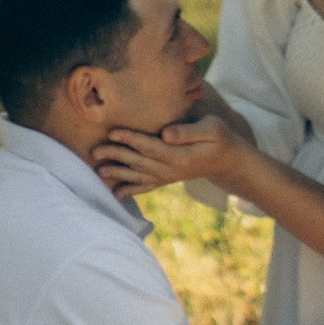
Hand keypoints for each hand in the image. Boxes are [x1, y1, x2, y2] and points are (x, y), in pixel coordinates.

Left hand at [92, 112, 252, 200]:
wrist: (228, 161)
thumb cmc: (220, 138)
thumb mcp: (211, 129)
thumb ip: (188, 131)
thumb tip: (165, 133)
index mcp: (180, 155)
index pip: (150, 145)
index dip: (130, 139)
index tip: (112, 132)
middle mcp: (171, 169)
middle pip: (139, 161)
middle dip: (116, 156)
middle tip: (94, 151)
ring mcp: (168, 176)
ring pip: (139, 176)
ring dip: (118, 174)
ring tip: (99, 171)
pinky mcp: (167, 179)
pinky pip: (147, 187)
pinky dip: (131, 191)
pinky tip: (116, 194)